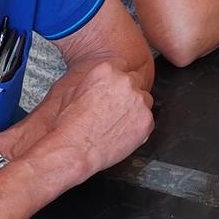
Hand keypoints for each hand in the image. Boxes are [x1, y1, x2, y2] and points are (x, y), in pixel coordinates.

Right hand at [46, 58, 152, 179]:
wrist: (75, 148)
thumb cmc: (70, 124)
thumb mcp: (74, 92)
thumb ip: (94, 84)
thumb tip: (99, 87)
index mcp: (107, 70)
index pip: (122, 72)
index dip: (117, 86)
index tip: (113, 96)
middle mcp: (126, 81)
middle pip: (136, 83)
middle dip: (128, 96)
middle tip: (116, 112)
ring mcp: (138, 100)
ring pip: (145, 101)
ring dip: (136, 110)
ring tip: (118, 124)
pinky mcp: (146, 119)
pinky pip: (148, 121)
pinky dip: (139, 128)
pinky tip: (123, 134)